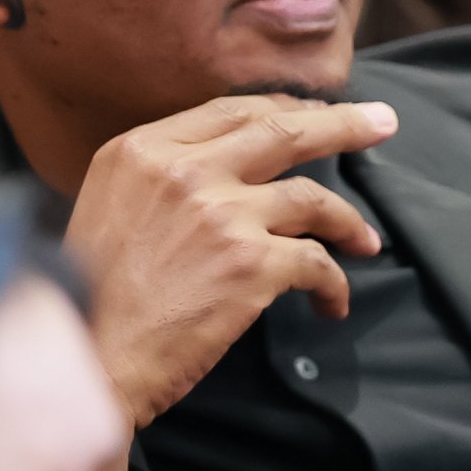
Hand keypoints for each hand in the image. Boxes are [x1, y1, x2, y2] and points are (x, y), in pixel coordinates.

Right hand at [64, 96, 396, 424]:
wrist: (87, 360)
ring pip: (312, 198)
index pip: (228, 111)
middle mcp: (182, 170)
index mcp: (140, 151)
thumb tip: (215, 170)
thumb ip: (157, 180)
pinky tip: (332, 302)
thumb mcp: (107, 208)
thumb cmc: (90, 300)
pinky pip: (316, 262)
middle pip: (283, 130)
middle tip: (382, 122)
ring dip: (348, 219)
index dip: (283, 110)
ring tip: (366, 241)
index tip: (316, 113)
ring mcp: (221, 214)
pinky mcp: (251, 265)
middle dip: (343, 123)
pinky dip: (334, 284)